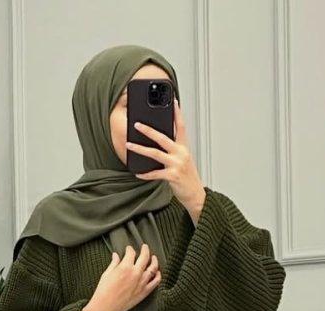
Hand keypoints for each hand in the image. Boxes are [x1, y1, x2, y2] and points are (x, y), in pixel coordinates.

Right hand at [81, 242, 159, 310]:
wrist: (105, 307)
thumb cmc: (104, 292)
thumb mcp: (107, 274)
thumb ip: (114, 263)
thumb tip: (116, 256)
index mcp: (125, 267)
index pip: (131, 253)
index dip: (130, 249)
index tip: (129, 249)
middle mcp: (135, 273)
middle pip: (145, 257)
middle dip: (145, 249)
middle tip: (145, 247)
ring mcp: (142, 283)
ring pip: (153, 268)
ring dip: (154, 261)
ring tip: (153, 258)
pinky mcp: (144, 292)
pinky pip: (155, 282)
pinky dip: (158, 275)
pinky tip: (157, 272)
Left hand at [125, 98, 205, 219]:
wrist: (195, 194)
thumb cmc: (187, 177)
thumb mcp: (183, 160)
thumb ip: (174, 150)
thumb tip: (158, 142)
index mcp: (184, 147)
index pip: (181, 127)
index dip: (177, 113)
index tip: (173, 101)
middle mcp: (181, 154)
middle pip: (162, 138)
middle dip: (148, 130)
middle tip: (137, 124)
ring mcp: (177, 165)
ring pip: (155, 153)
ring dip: (140, 149)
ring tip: (129, 145)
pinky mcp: (172, 176)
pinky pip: (155, 173)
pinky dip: (145, 174)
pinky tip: (137, 173)